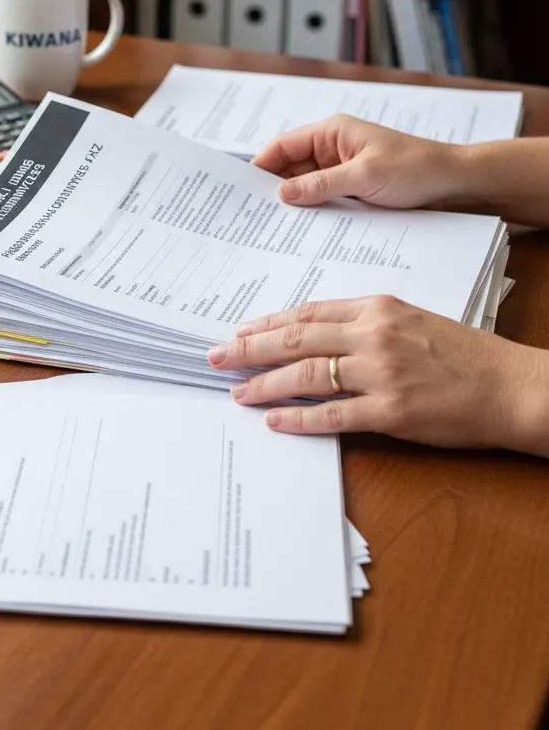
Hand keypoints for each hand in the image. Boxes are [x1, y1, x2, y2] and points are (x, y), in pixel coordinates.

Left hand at [208, 295, 548, 456]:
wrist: (514, 386)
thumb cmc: (463, 354)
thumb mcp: (409, 320)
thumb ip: (361, 323)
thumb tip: (311, 334)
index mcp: (376, 308)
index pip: (305, 313)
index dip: (266, 324)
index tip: (237, 331)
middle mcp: (373, 335)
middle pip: (294, 340)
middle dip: (248, 348)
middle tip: (215, 357)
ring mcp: (381, 373)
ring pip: (306, 376)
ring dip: (264, 384)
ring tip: (237, 391)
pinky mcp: (392, 412)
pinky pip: (332, 415)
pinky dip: (299, 419)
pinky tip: (274, 421)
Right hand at [252, 114, 466, 209]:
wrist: (454, 184)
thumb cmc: (415, 169)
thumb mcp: (364, 176)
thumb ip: (320, 185)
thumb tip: (281, 193)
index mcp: (332, 132)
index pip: (283, 146)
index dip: (260, 165)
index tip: (241, 188)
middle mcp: (332, 148)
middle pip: (288, 168)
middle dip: (272, 188)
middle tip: (251, 213)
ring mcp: (340, 170)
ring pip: (303, 186)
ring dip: (292, 203)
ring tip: (269, 224)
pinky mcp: (349, 189)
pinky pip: (321, 199)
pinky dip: (310, 211)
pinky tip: (299, 228)